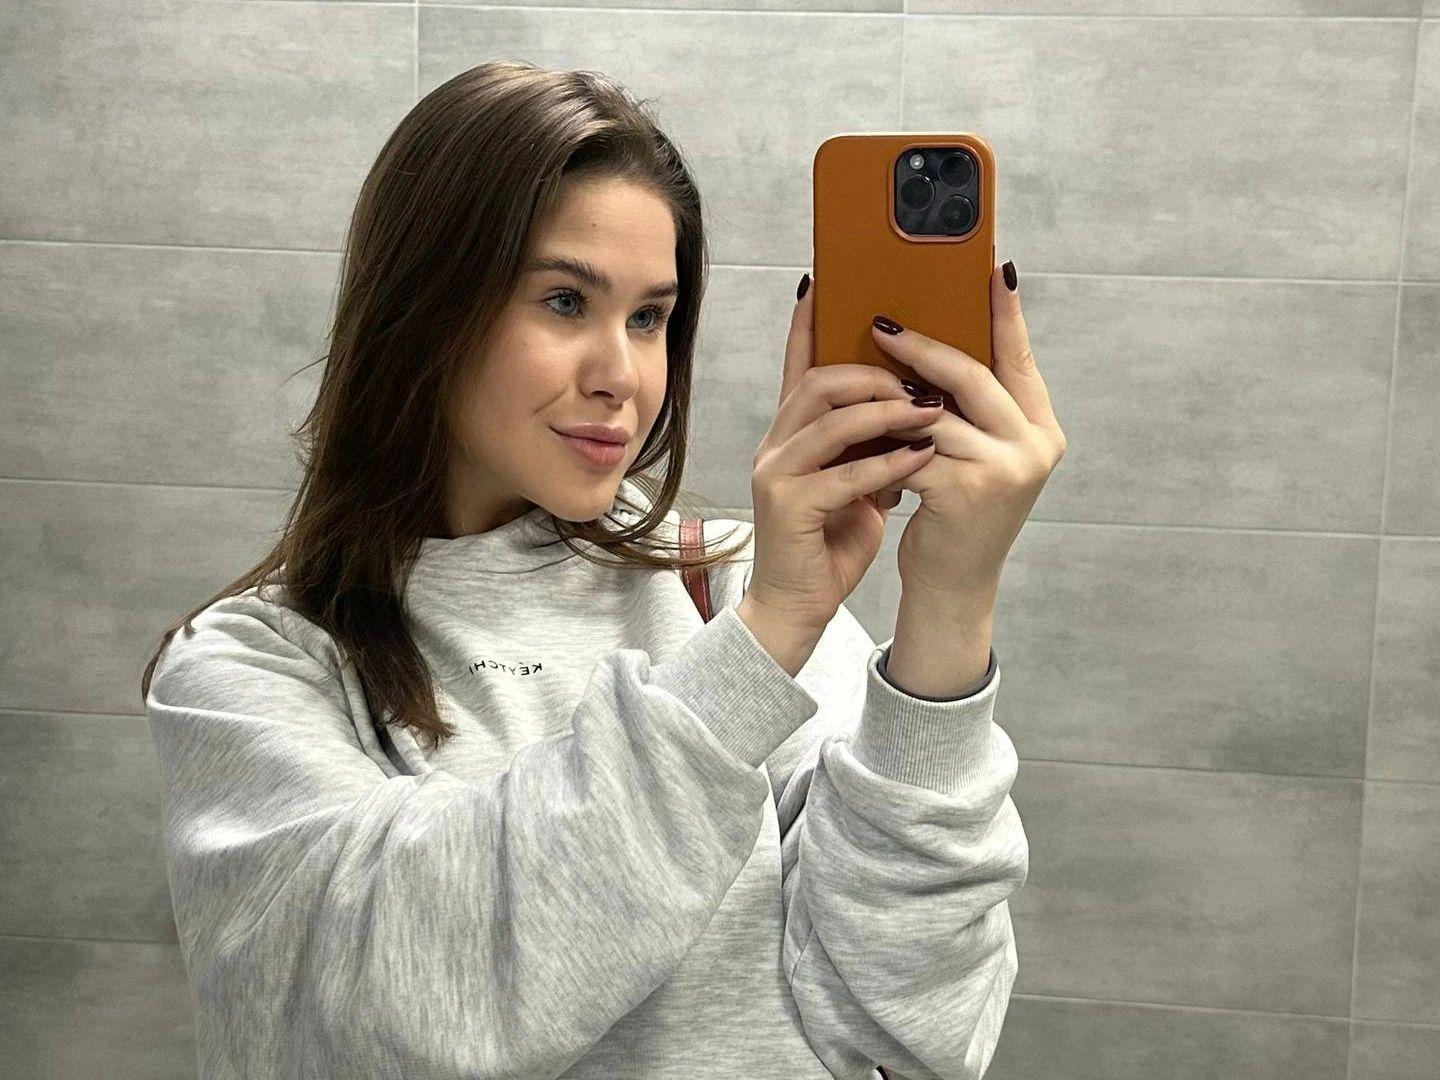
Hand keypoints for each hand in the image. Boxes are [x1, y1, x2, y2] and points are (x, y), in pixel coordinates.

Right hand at [744, 275, 942, 632]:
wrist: (797, 605)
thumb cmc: (830, 541)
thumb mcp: (858, 481)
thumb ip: (872, 443)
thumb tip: (919, 404)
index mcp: (792, 435)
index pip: (800, 365)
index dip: (810, 323)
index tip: (828, 283)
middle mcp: (777, 446)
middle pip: (818, 382)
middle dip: (873, 372)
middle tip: (920, 376)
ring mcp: (777, 474)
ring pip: (830, 420)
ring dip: (886, 411)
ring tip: (930, 410)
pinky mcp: (788, 507)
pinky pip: (843, 474)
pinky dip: (887, 463)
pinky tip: (921, 458)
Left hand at [870, 263, 1067, 598]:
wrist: (954, 586)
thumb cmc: (956, 513)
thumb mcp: (975, 455)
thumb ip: (968, 408)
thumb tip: (930, 344)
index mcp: (1041, 429)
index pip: (1020, 357)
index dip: (1005, 312)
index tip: (992, 267)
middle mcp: (1033, 446)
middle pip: (972, 373)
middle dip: (922, 345)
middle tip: (881, 323)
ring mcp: (1004, 470)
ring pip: (935, 409)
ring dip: (889, 388)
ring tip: (857, 371)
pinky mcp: (966, 493)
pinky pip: (911, 446)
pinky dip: (881, 433)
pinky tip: (856, 419)